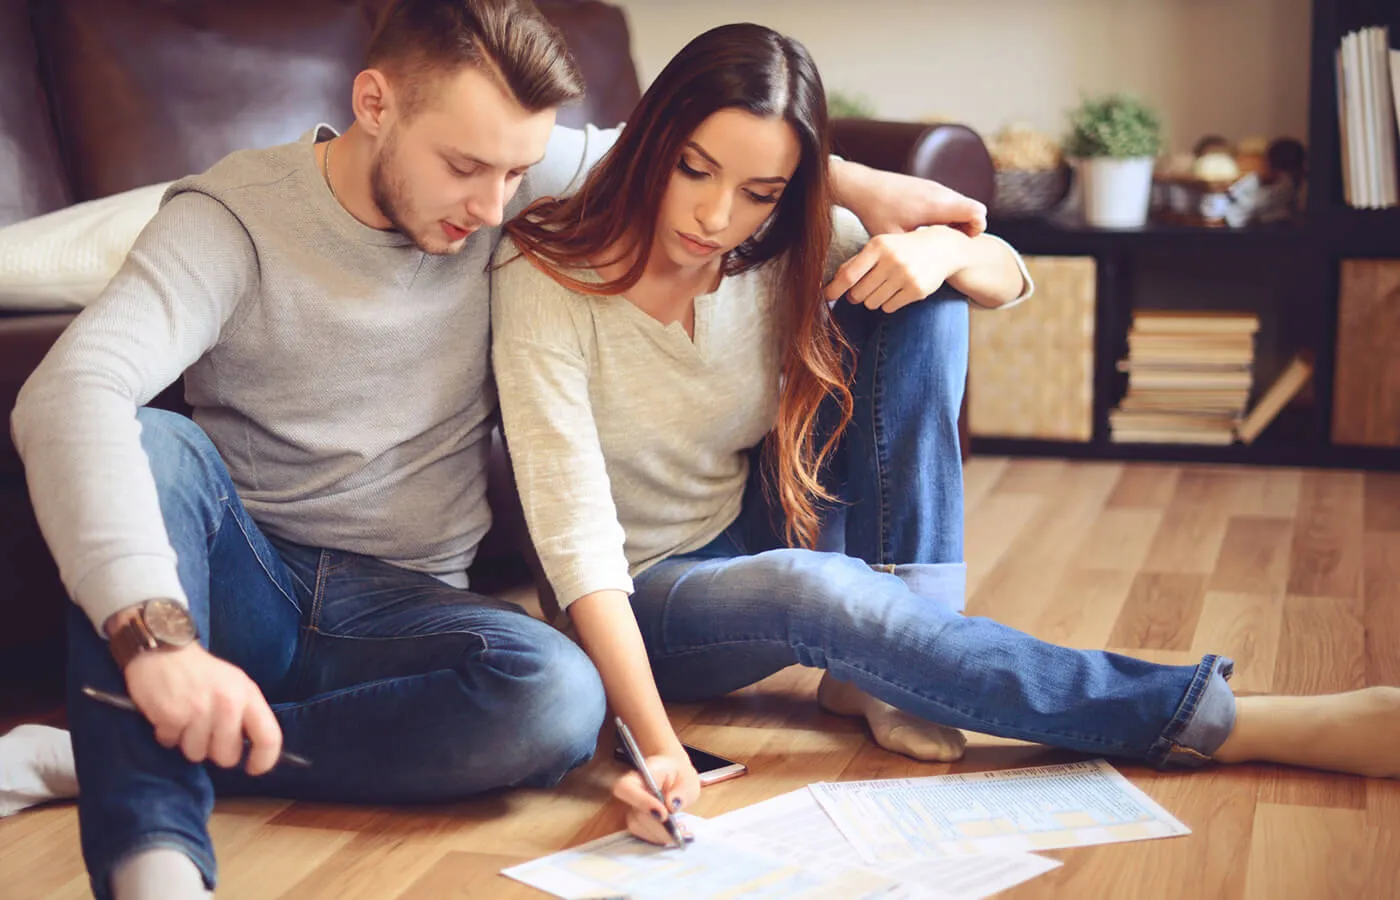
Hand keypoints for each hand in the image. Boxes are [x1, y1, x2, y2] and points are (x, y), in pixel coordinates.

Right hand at [123, 643, 282, 774]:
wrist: (163, 648)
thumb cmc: (201, 672)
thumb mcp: (235, 684)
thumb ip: (245, 713)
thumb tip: (253, 750)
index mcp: (248, 695)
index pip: (269, 737)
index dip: (264, 760)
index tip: (253, 768)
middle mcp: (228, 703)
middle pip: (228, 756)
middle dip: (214, 752)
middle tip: (205, 733)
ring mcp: (199, 710)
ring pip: (197, 754)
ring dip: (188, 742)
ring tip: (185, 718)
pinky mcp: (172, 715)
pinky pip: (171, 743)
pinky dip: (167, 734)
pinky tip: (168, 714)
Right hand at [613, 750, 700, 845]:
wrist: (677, 778)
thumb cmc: (680, 774)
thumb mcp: (688, 778)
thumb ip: (681, 791)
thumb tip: (672, 805)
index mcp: (641, 774)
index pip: (626, 787)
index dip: (641, 802)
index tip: (663, 814)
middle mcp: (631, 792)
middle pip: (635, 813)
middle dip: (657, 826)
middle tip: (678, 832)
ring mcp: (632, 808)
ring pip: (637, 826)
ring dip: (658, 834)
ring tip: (678, 835)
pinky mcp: (637, 821)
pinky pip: (641, 833)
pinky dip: (657, 837)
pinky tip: (672, 836)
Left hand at [825, 227, 968, 312]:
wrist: (942, 248)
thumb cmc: (902, 248)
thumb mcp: (880, 246)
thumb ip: (857, 262)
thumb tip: (834, 283)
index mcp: (878, 246)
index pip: (848, 274)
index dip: (834, 289)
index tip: (825, 297)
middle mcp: (891, 260)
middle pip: (858, 293)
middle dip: (856, 295)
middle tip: (863, 290)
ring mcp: (905, 276)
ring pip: (872, 303)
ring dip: (873, 300)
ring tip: (885, 286)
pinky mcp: (916, 290)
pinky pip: (888, 308)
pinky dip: (888, 303)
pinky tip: (898, 290)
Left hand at [835, 163, 986, 237]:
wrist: (862, 185)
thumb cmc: (876, 212)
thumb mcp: (892, 237)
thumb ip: (912, 252)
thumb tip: (923, 273)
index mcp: (935, 205)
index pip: (976, 213)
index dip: (976, 228)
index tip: (963, 241)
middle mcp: (940, 192)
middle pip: (974, 208)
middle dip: (968, 227)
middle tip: (954, 242)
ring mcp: (935, 186)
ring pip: (962, 204)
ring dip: (958, 221)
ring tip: (939, 238)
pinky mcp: (928, 186)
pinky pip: (950, 199)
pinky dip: (948, 214)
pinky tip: (928, 228)